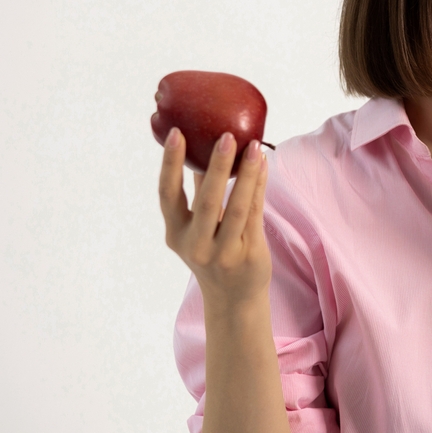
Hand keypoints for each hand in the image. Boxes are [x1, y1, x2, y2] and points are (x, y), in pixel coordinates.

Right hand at [159, 128, 271, 306]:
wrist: (233, 299)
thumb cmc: (213, 252)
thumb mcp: (196, 228)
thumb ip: (197, 193)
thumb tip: (199, 148)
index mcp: (176, 234)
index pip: (168, 195)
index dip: (170, 163)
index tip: (177, 133)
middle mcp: (196, 245)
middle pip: (206, 200)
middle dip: (216, 166)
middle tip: (226, 136)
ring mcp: (223, 252)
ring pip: (236, 206)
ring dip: (246, 173)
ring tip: (254, 146)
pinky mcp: (248, 253)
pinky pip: (255, 213)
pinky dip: (258, 186)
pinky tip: (263, 165)